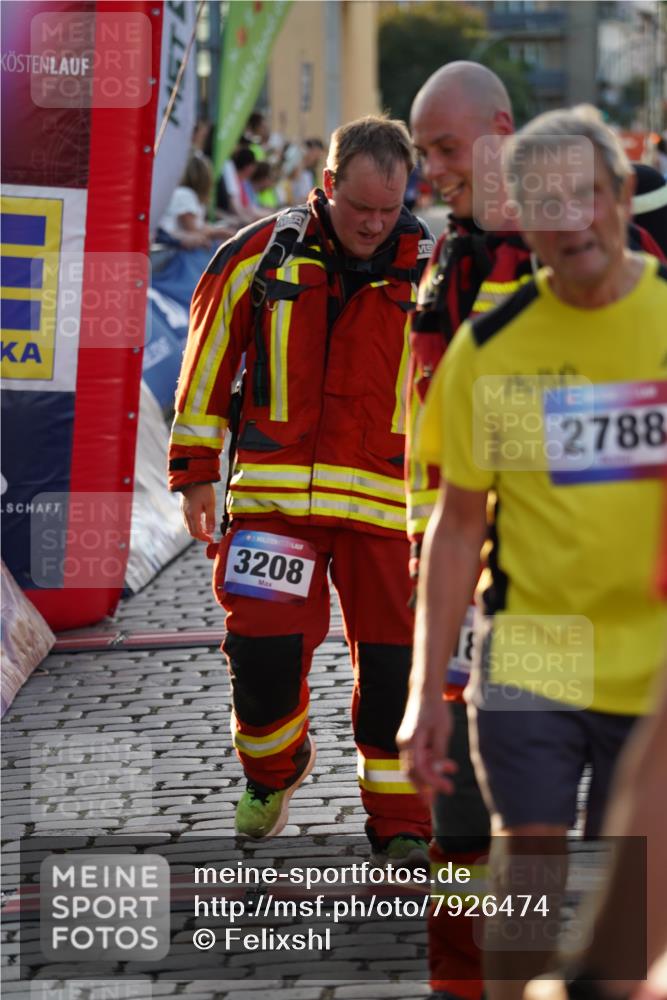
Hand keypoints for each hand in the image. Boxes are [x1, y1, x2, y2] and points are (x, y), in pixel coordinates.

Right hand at [180, 483, 215, 541]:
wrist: (193, 477)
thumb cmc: (204, 490)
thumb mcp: (210, 504)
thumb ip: (210, 519)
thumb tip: (210, 532)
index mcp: (192, 515)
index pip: (197, 533)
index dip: (204, 538)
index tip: (211, 540)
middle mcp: (186, 514)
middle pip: (191, 531)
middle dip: (200, 536)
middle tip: (209, 537)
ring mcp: (183, 511)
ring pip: (188, 526)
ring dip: (196, 531)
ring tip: (206, 531)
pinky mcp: (183, 507)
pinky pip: (187, 520)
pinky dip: (193, 525)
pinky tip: (200, 522)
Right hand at [397, 688, 456, 803]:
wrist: (424, 690)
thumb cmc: (435, 708)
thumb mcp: (443, 730)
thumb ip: (439, 751)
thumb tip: (439, 770)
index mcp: (411, 741)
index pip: (419, 770)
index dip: (433, 783)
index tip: (447, 789)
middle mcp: (404, 743)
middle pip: (412, 773)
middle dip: (425, 788)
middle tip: (438, 799)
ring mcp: (404, 742)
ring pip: (414, 767)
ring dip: (430, 776)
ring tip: (448, 781)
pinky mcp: (409, 740)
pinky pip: (416, 759)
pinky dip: (429, 765)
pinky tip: (445, 765)